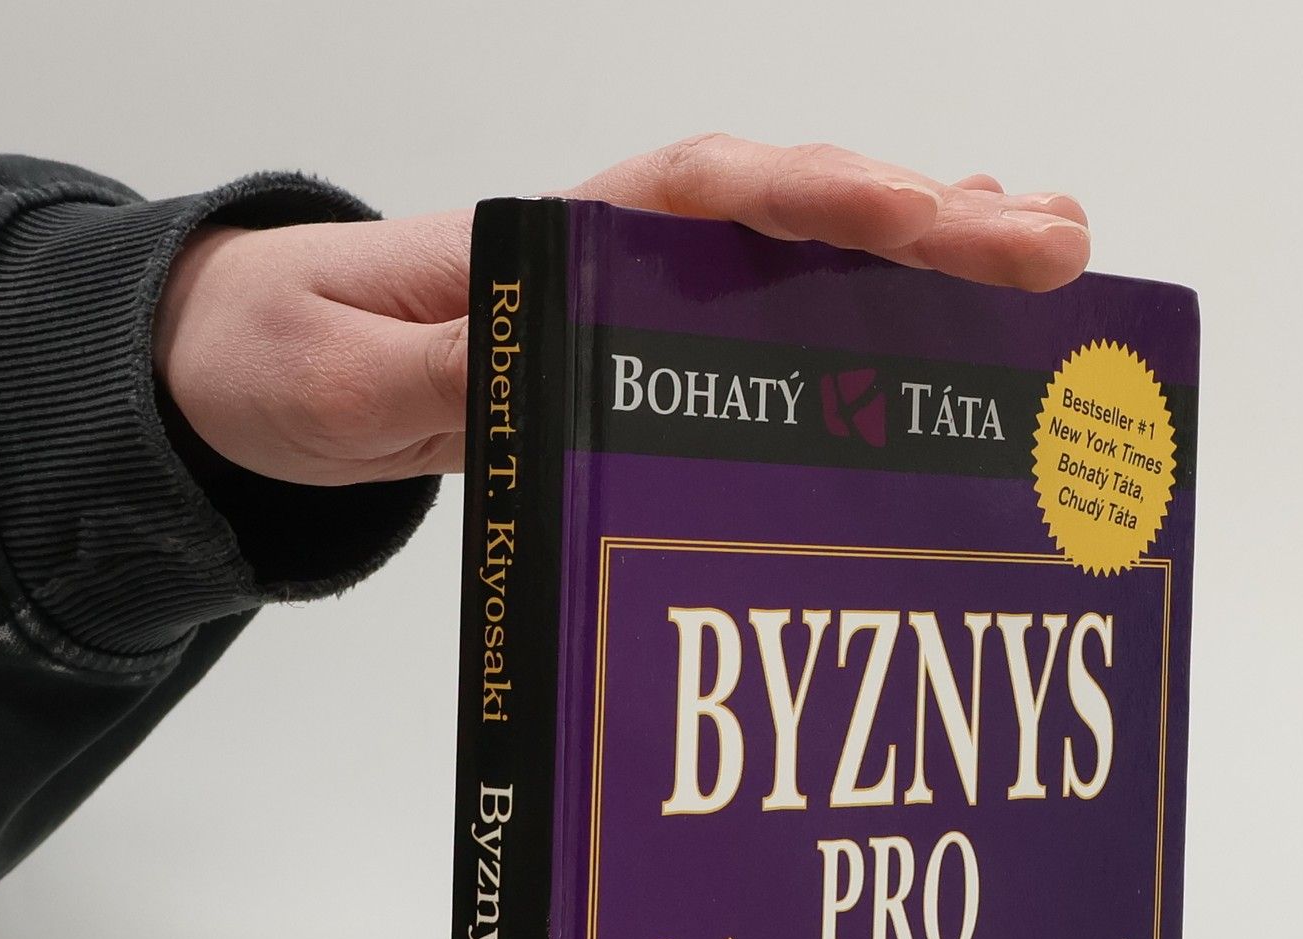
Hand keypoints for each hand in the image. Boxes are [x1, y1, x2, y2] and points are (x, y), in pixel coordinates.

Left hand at [153, 137, 1090, 487]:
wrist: (247, 371)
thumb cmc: (279, 354)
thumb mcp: (326, 376)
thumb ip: (423, 376)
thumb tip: (512, 377)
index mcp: (552, 238)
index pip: (706, 197)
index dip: (818, 197)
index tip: (918, 208)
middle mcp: (617, 254)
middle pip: (792, 215)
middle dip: (927, 220)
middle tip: (1055, 244)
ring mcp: (644, 302)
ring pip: (808, 255)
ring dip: (930, 249)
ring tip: (1054, 253)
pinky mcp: (651, 354)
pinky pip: (782, 318)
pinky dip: (876, 304)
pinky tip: (952, 316)